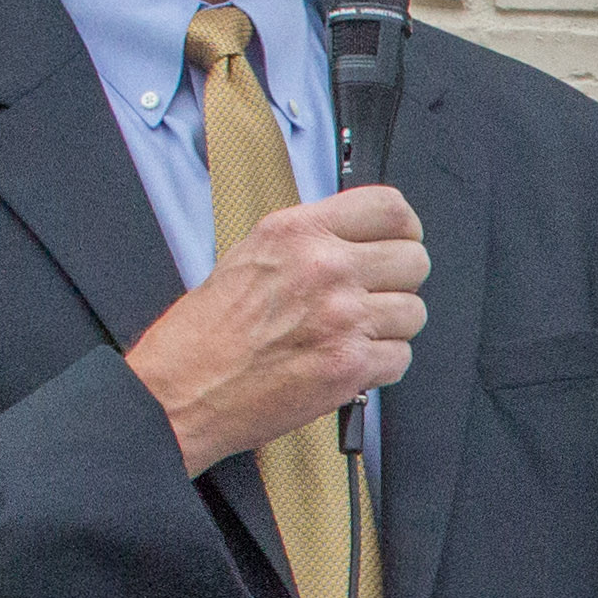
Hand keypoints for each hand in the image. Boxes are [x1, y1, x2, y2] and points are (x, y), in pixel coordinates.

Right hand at [125, 185, 426, 474]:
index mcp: (298, 232)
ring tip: (351, 334)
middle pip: (414, 261)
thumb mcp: (253, 254)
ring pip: (413, 312)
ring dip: (390, 328)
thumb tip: (360, 239)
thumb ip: (311, 240)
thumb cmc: (207, 331)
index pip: (389, 208)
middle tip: (374, 297)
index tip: (400, 241)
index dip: (403, 228)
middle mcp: (325, 268)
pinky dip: (380, 366)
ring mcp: (342, 317)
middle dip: (400, 282)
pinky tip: (347, 362)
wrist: (183, 389)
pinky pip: (400, 357)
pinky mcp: (351, 365)